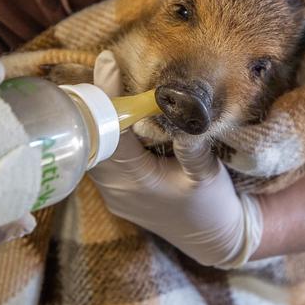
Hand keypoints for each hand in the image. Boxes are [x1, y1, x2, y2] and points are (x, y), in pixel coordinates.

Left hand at [88, 51, 262, 267]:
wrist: (212, 240)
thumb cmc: (212, 205)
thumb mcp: (208, 174)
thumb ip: (192, 145)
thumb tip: (182, 109)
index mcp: (138, 182)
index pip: (112, 133)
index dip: (108, 98)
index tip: (107, 64)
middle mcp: (117, 189)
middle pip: (93, 139)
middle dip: (95, 103)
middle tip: (101, 66)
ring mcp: (112, 194)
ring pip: (92, 150)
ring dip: (96, 120)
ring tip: (102, 85)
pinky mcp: (114, 195)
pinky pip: (98, 161)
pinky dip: (101, 137)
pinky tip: (109, 117)